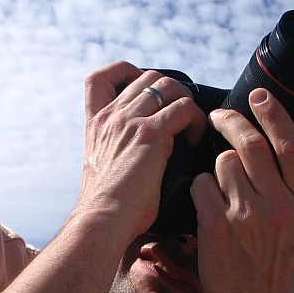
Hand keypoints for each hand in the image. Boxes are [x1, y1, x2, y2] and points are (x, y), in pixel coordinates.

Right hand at [76, 61, 206, 242]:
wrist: (102, 220)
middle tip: (181, 118)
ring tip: (191, 127)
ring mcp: (130, 122)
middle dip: (170, 91)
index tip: (144, 88)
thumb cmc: (106, 208)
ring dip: (186, 102)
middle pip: (147, 76)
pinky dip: (197, 120)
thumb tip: (134, 160)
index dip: (125, 72)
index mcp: (96, 124)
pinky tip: (197, 140)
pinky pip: (185, 108)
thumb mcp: (101, 170)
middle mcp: (111, 117)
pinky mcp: (151, 134)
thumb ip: (115, 153)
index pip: (100, 78)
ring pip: (168, 86)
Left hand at [190, 88, 293, 292]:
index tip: (259, 95)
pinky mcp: (215, 227)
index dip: (272, 113)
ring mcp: (246, 216)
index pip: (290, 144)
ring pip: (223, 162)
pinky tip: (206, 202)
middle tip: (218, 116)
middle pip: (251, 144)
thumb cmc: (283, 265)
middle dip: (231, 122)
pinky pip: (201, 185)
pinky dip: (201, 188)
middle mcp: (280, 206)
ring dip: (217, 166)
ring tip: (220, 183)